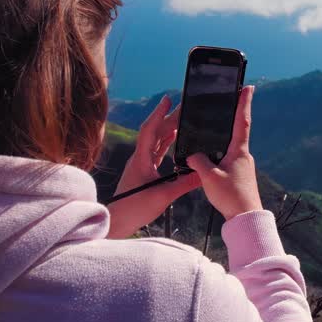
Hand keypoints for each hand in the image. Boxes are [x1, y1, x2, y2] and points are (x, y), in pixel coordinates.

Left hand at [106, 95, 200, 238]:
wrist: (117, 222)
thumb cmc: (135, 208)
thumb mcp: (164, 196)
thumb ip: (185, 183)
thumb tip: (204, 173)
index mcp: (141, 159)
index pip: (149, 130)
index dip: (159, 114)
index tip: (168, 100)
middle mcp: (140, 158)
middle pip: (155, 132)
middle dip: (169, 118)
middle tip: (185, 107)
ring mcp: (141, 164)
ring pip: (156, 141)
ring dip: (168, 129)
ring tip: (184, 119)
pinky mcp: (144, 171)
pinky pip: (157, 152)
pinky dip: (167, 143)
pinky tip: (175, 140)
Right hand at [187, 85, 262, 220]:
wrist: (245, 218)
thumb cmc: (231, 196)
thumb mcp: (209, 177)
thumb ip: (197, 162)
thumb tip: (192, 155)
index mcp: (239, 151)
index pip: (242, 121)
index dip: (244, 103)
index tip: (248, 87)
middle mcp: (243, 155)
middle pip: (237, 131)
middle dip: (232, 115)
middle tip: (230, 99)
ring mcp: (242, 165)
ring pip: (230, 146)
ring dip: (223, 136)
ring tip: (214, 126)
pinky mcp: (238, 175)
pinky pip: (226, 158)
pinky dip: (218, 153)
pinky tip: (210, 156)